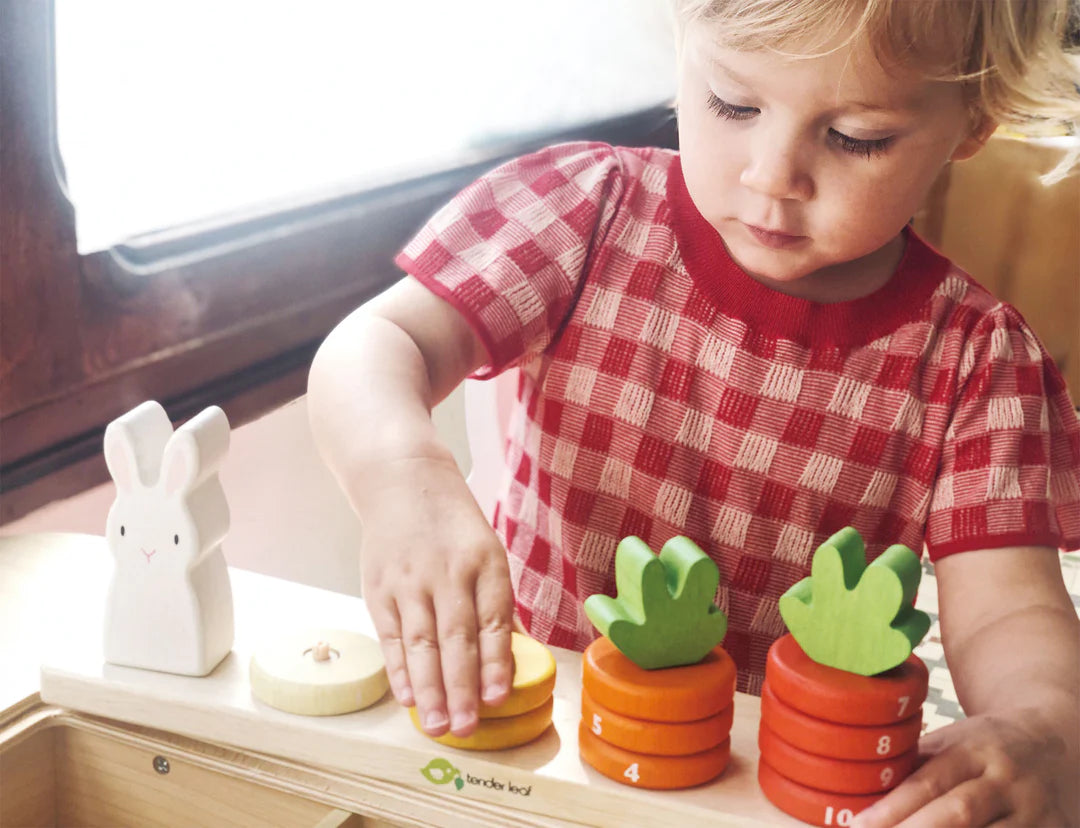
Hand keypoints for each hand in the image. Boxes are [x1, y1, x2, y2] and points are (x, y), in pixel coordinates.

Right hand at [359, 454, 514, 738]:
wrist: (402, 480)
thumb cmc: (454, 524)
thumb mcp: (486, 550)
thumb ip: (494, 602)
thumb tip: (507, 659)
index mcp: (483, 561)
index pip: (491, 618)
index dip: (494, 661)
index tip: (496, 698)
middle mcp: (447, 572)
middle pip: (454, 637)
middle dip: (460, 687)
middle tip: (464, 728)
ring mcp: (409, 581)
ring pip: (420, 643)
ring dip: (429, 689)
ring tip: (437, 726)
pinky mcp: (379, 588)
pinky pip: (391, 637)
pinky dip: (399, 670)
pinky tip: (408, 697)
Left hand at [852, 711, 1076, 826]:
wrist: (1050, 742)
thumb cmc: (982, 747)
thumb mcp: (948, 742)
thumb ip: (912, 768)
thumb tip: (859, 797)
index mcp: (973, 749)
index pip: (926, 783)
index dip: (890, 810)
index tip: (857, 827)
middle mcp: (1006, 780)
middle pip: (957, 815)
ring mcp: (1035, 811)